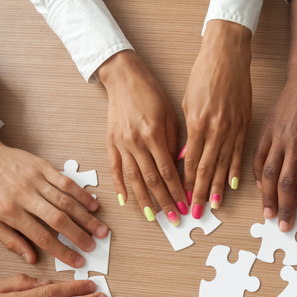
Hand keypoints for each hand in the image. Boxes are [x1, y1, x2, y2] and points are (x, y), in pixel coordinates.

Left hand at [0, 118, 109, 267]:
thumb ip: (10, 240)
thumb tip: (31, 259)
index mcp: (10, 212)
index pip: (42, 237)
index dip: (62, 252)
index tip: (78, 261)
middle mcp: (24, 196)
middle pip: (58, 220)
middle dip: (79, 236)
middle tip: (94, 247)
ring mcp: (35, 179)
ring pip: (66, 201)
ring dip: (86, 218)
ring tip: (101, 230)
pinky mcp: (42, 166)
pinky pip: (66, 181)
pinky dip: (81, 193)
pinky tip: (93, 204)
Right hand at [98, 51, 187, 224]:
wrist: (123, 77)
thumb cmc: (151, 93)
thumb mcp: (170, 115)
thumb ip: (174, 143)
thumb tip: (179, 170)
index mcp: (154, 134)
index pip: (168, 171)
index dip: (177, 191)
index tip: (186, 205)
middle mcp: (136, 142)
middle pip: (152, 180)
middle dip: (165, 202)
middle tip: (175, 219)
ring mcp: (121, 144)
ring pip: (133, 179)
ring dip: (144, 200)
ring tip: (153, 217)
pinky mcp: (110, 143)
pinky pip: (115, 169)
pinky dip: (119, 187)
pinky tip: (126, 201)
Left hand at [182, 20, 251, 217]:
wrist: (228, 54)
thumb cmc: (204, 74)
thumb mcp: (188, 102)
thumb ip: (188, 132)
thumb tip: (184, 156)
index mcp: (198, 123)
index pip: (190, 161)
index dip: (187, 183)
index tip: (183, 198)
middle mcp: (217, 129)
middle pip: (207, 169)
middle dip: (200, 193)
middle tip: (196, 212)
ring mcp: (233, 128)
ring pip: (224, 165)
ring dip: (219, 188)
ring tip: (214, 206)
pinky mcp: (244, 124)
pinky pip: (239, 153)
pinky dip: (236, 171)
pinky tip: (234, 186)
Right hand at [253, 0, 296, 230]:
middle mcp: (295, 144)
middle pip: (287, 185)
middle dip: (285, 209)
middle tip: (283, 227)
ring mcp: (278, 137)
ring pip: (268, 174)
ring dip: (268, 198)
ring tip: (268, 215)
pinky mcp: (267, 129)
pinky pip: (258, 157)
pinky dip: (256, 175)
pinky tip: (259, 189)